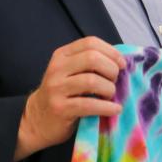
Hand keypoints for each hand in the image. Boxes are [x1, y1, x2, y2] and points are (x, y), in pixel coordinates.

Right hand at [15, 37, 125, 161]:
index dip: (112, 52)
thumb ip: (92, 64)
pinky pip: (89, 104)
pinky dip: (107, 107)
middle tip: (114, 82)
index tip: (122, 65)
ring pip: (92, 81)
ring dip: (109, 89)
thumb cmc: (64, 94)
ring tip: (110, 96)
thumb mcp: (73, 72)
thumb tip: (123, 62)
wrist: (38, 119)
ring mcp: (56, 88)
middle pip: (93, 58)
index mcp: (62, 55)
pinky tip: (114, 109)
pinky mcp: (60, 108)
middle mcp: (57, 68)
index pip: (90, 43)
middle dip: (111, 70)